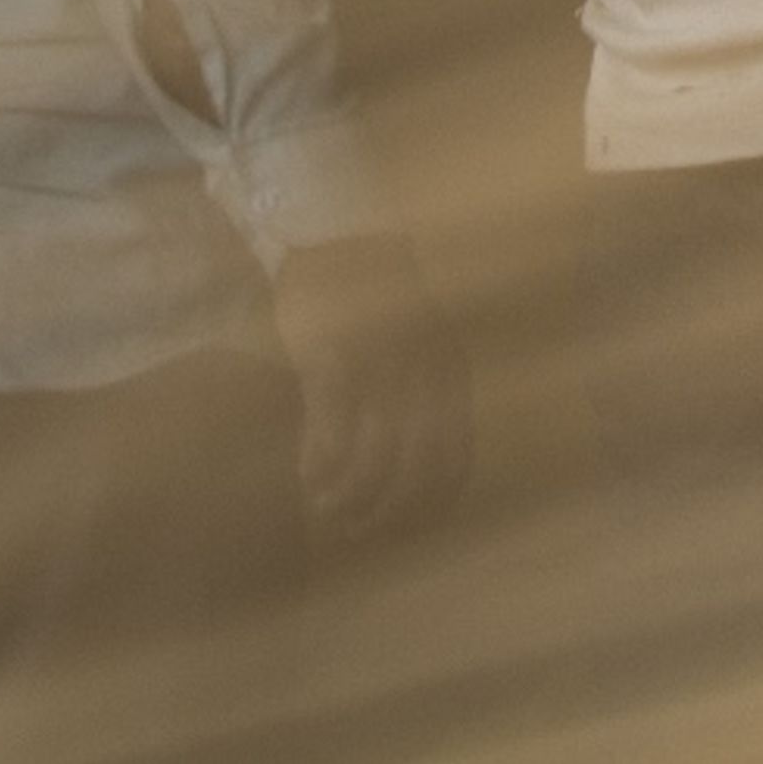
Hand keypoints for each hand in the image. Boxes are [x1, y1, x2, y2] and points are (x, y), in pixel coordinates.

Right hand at [270, 240, 470, 551]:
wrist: (340, 231)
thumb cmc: (375, 299)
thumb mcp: (416, 348)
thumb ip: (421, 399)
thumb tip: (408, 474)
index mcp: (451, 375)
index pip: (454, 463)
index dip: (426, 509)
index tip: (395, 532)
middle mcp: (425, 373)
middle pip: (419, 469)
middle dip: (386, 514)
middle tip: (352, 531)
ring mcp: (381, 364)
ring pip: (376, 457)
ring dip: (349, 497)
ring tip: (324, 511)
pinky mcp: (334, 354)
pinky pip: (334, 425)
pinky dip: (322, 464)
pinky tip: (308, 477)